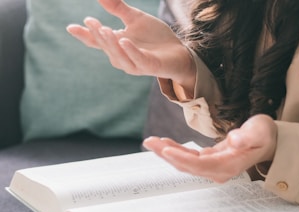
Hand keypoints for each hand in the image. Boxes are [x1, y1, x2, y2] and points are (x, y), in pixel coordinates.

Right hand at [66, 0, 195, 88]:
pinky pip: (137, 59)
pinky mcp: (148, 67)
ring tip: (104, 29)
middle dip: (97, 35)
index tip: (70, 27)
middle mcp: (122, 57)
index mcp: (117, 45)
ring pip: (118, 55)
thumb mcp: (135, 19)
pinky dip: (130, 51)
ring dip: (110, 44)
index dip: (84, 35)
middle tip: (91, 22)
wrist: (178, 51)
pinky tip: (124, 40)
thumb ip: (118, 8)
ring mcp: (135, 64)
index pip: (97, 41)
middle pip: (106, 47)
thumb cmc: (156, 38)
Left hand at [143, 115, 276, 182]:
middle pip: (187, 165)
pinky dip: (175, 151)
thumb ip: (248, 137)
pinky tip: (164, 144)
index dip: (182, 158)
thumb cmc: (263, 136)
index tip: (166, 150)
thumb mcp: (260, 131)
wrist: (266, 142)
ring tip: (151, 141)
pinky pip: (188, 158)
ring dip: (167, 153)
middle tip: (149, 141)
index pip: (200, 164)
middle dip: (167, 154)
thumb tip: (234, 140)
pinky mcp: (208, 161)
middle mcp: (217, 170)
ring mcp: (212, 167)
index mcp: (228, 165)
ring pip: (184, 162)